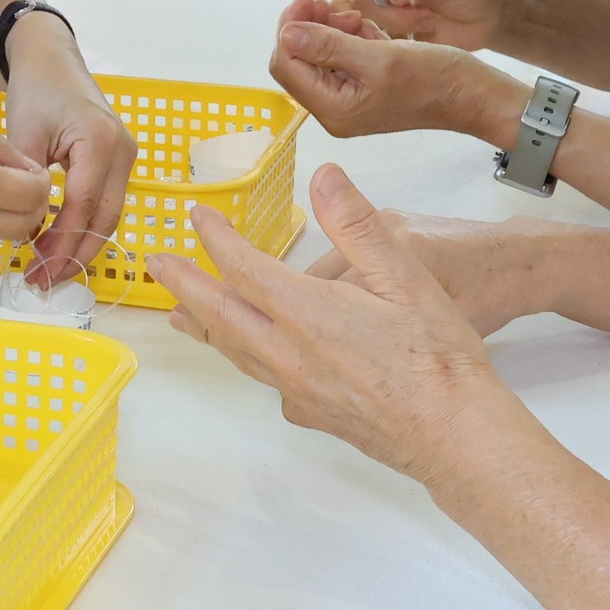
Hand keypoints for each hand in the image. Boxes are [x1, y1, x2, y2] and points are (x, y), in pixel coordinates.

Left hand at [0, 36, 135, 286]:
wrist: (52, 62)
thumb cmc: (36, 92)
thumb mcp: (22, 134)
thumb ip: (26, 183)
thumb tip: (26, 230)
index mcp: (100, 142)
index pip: (84, 205)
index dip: (61, 242)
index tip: (36, 267)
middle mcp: (123, 153)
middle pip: (105, 219)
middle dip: (75, 255)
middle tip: (43, 281)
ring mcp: (126, 159)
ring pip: (109, 217)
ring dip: (81, 247)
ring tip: (49, 271)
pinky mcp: (118, 164)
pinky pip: (105, 204)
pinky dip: (84, 228)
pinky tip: (59, 246)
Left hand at [151, 171, 512, 481]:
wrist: (453, 434)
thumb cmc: (437, 356)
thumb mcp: (406, 275)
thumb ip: (358, 223)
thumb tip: (325, 175)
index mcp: (307, 312)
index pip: (243, 267)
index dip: (216, 239)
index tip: (196, 217)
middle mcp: (289, 353)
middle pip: (221, 313)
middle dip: (185, 285)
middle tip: (155, 263)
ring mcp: (296, 388)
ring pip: (236, 350)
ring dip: (204, 324)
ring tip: (181, 312)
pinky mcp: (311, 413)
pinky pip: (262, 378)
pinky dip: (242, 357)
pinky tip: (250, 356)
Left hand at [268, 0, 503, 142]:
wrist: (474, 95)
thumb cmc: (433, 79)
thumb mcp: (379, 57)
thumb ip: (329, 46)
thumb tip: (287, 34)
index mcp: (333, 108)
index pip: (286, 65)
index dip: (290, 28)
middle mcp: (335, 109)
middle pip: (299, 60)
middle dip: (310, 27)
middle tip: (328, 2)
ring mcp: (351, 99)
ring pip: (321, 55)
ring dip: (332, 29)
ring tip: (359, 17)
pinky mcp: (366, 87)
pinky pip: (344, 57)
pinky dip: (351, 37)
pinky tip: (370, 29)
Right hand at [347, 0, 512, 52]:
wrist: (491, 16)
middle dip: (393, 9)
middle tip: (426, 15)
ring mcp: (387, 1)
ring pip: (368, 16)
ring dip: (398, 25)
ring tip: (430, 22)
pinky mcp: (390, 27)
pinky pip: (376, 36)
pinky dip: (394, 42)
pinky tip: (419, 36)